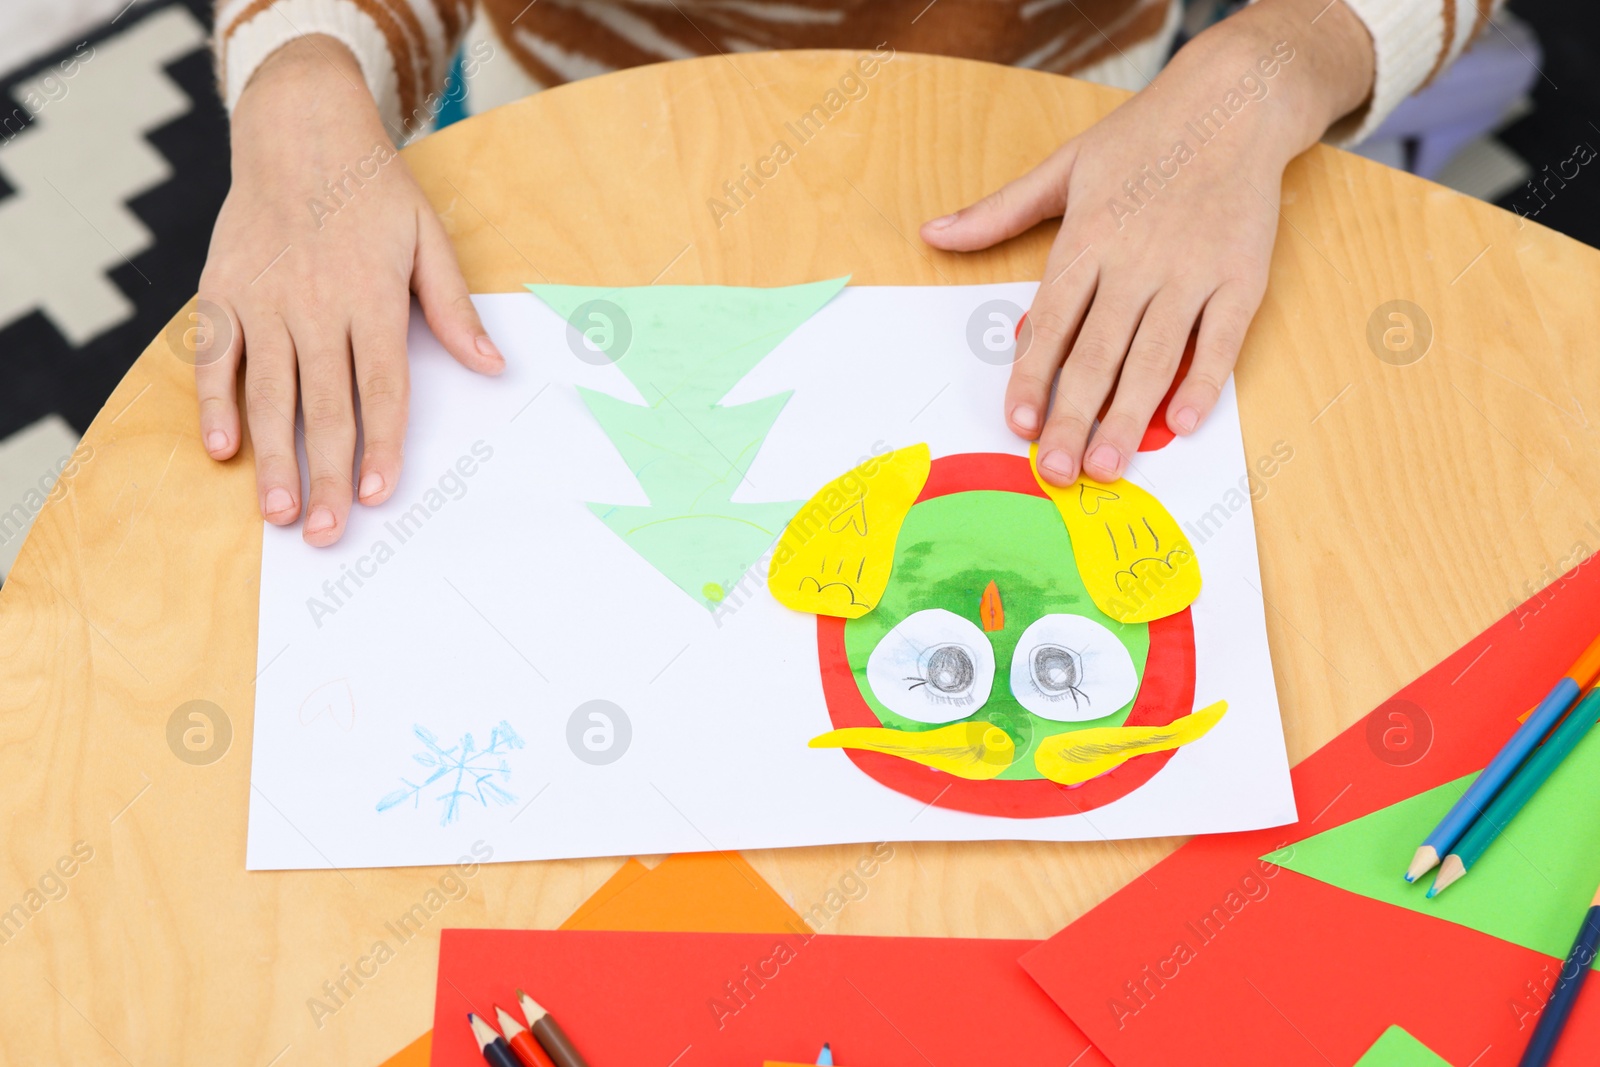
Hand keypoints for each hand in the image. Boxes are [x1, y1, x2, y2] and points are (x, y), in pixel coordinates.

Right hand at [195, 35, 503, 545]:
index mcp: (372, 297)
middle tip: (328, 532)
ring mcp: (263, 300)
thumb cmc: (373, 189)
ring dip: (274, 457)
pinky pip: (216, 357)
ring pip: (268, 393)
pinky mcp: (223, 291)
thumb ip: (454, 307)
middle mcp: (315, 304)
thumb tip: (494, 366)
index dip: (381, 443)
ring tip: (281, 512)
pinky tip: (222, 451)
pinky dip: (214, 404)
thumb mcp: (428, 237)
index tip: (379, 492)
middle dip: (328, 473)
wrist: (298, 128)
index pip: (380, 386)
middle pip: (325, 404)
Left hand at [922, 0, 1373, 484]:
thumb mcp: (1063, 166)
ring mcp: (1192, 271)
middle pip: (1100, 351)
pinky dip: (1205, 381)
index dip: (1033, 375)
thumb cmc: (1142, 138)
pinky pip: (1221, 339)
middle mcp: (1137, 259)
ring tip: (1108, 463)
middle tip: (1058, 469)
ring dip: (1131, 415)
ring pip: (1156, 355)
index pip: (1053, 320)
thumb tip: (932, 234)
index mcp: (1089, 236)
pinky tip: (1183, 423)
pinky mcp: (1241, 277)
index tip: (1018, 422)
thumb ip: (998, 212)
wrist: (1234, 101)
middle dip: (1074, 414)